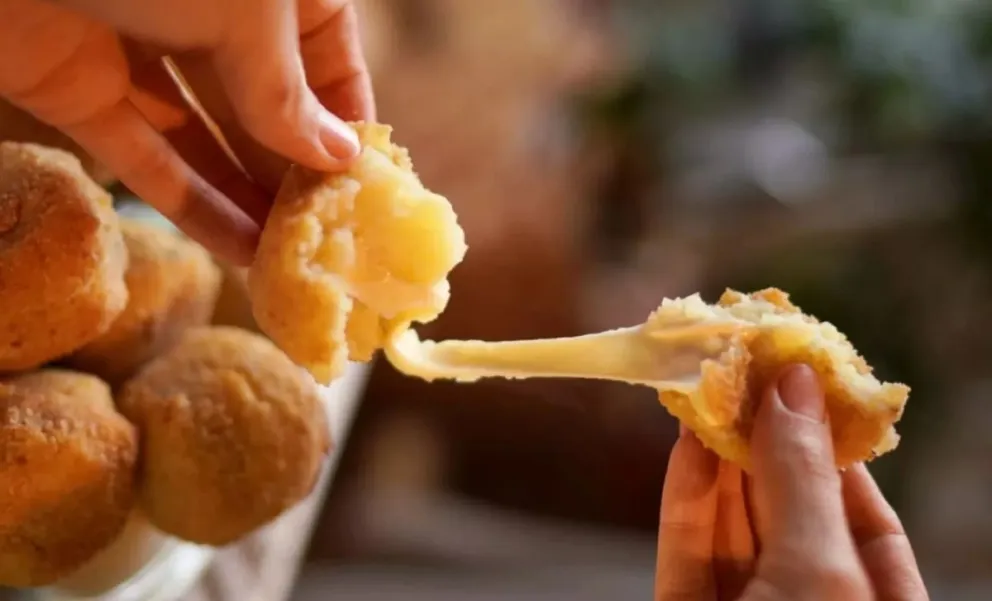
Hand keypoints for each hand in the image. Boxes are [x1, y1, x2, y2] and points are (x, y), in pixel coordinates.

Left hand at [0, 0, 373, 263]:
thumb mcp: (246, 13)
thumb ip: (286, 92)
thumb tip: (337, 157)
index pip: (328, 56)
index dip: (349, 119)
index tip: (369, 183)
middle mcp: (210, 12)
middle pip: (269, 104)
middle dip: (299, 171)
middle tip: (333, 242)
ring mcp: (143, 49)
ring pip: (210, 138)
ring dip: (251, 201)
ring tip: (294, 264)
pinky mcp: (79, 89)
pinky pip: (146, 156)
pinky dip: (192, 204)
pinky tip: (240, 251)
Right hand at [655, 364, 928, 600]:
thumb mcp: (818, 572)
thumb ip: (801, 479)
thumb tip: (794, 381)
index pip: (870, 526)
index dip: (839, 456)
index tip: (808, 391)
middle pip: (792, 516)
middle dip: (770, 443)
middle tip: (750, 374)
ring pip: (733, 527)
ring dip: (721, 457)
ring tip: (711, 388)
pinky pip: (687, 549)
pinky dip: (686, 494)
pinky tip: (687, 441)